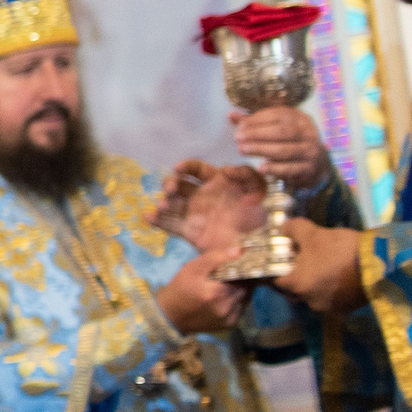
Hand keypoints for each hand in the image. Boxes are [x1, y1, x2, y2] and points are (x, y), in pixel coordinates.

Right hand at [150, 160, 265, 256]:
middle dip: (170, 185)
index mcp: (217, 183)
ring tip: (162, 207)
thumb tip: (224, 169)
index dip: (186, 167)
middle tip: (170, 191)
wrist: (261, 245)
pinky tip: (148, 218)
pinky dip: (157, 221)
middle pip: (179, 186)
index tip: (178, 168)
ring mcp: (194, 214)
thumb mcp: (260, 190)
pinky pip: (170, 225)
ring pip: (172, 204)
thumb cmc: (263, 214)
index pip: (197, 170)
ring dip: (163, 202)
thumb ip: (246, 174)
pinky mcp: (190, 232)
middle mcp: (202, 196)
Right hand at [155, 252, 244, 335]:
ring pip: (245, 298)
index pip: (243, 275)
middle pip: (245, 287)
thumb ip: (215, 258)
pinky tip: (224, 298)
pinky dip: (236, 301)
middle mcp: (226, 307)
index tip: (236, 265)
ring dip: (239, 291)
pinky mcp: (229, 324)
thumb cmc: (180, 288)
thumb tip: (240, 251)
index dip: (242, 268)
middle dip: (241, 280)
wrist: (170, 316)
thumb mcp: (192, 268)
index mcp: (217, 292)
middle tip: (230, 275)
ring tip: (226, 286)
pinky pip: (240, 308)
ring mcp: (229, 318)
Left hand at [232, 106, 331, 190]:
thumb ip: (256, 122)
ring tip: (242, 150)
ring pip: (285, 150)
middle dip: (257, 134)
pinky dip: (275, 169)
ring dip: (262, 150)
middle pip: (282, 131)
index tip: (239, 126)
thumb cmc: (290, 141)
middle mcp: (307, 133)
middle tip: (238, 138)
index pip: (278, 115)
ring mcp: (310, 151)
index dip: (257, 120)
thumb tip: (231, 115)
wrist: (317, 163)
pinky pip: (291, 168)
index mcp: (299, 118)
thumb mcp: (277, 128)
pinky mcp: (309, 168)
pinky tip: (261, 168)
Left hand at [273, 219, 367, 313]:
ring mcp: (330, 307)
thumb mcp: (314, 233)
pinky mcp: (347, 308)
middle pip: (294, 288)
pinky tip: (338, 274)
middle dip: (295, 274)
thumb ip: (294, 229)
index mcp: (297, 286)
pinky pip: (331, 297)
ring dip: (314, 282)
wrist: (382, 265)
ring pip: (313, 293)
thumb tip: (285, 227)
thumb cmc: (341, 250)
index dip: (273, 267)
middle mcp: (309, 301)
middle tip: (300, 259)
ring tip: (322, 265)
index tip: (278, 258)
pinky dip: (331, 288)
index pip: (274, 279)